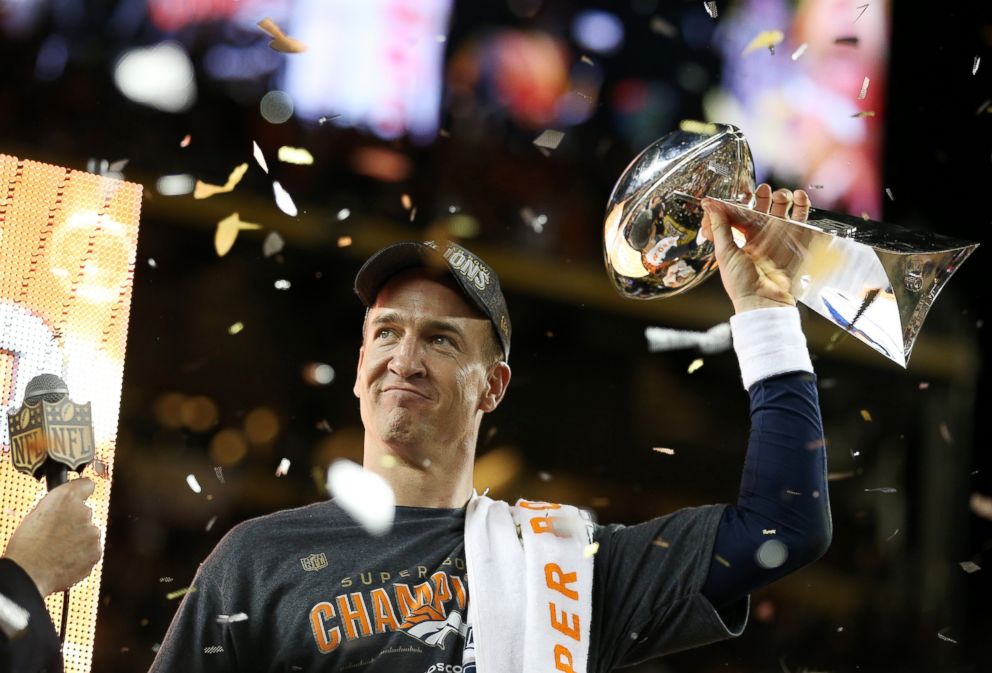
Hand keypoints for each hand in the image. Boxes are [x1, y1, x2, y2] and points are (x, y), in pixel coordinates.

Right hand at [3, 478, 101, 595]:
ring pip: (89, 532)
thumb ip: (57, 506)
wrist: (28, 574)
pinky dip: (82, 554)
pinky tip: (65, 559)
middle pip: (86, 513)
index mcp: (65, 498)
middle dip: (75, 522)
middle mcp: (84, 511)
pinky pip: (91, 550)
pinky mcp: (96, 551)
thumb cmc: (26, 546)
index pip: (86, 485)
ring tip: (58, 550)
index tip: (80, 497)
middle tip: (57, 535)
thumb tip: (66, 506)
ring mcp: (92, 532)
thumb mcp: (35, 514)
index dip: (81, 493)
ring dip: (79, 539)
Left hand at [700, 183, 812, 313]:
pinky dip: (802, 206)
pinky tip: (799, 197)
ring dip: (782, 198)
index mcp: (741, 239)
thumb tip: (709, 206)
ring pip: (781, 210)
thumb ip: (719, 228)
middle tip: (763, 190)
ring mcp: (778, 238)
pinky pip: (800, 219)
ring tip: (781, 195)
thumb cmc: (741, 283)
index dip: (739, 203)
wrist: (765, 301)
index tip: (738, 194)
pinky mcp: (795, 241)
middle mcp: (760, 237)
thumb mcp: (725, 254)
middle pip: (762, 209)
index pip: (739, 214)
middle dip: (763, 196)